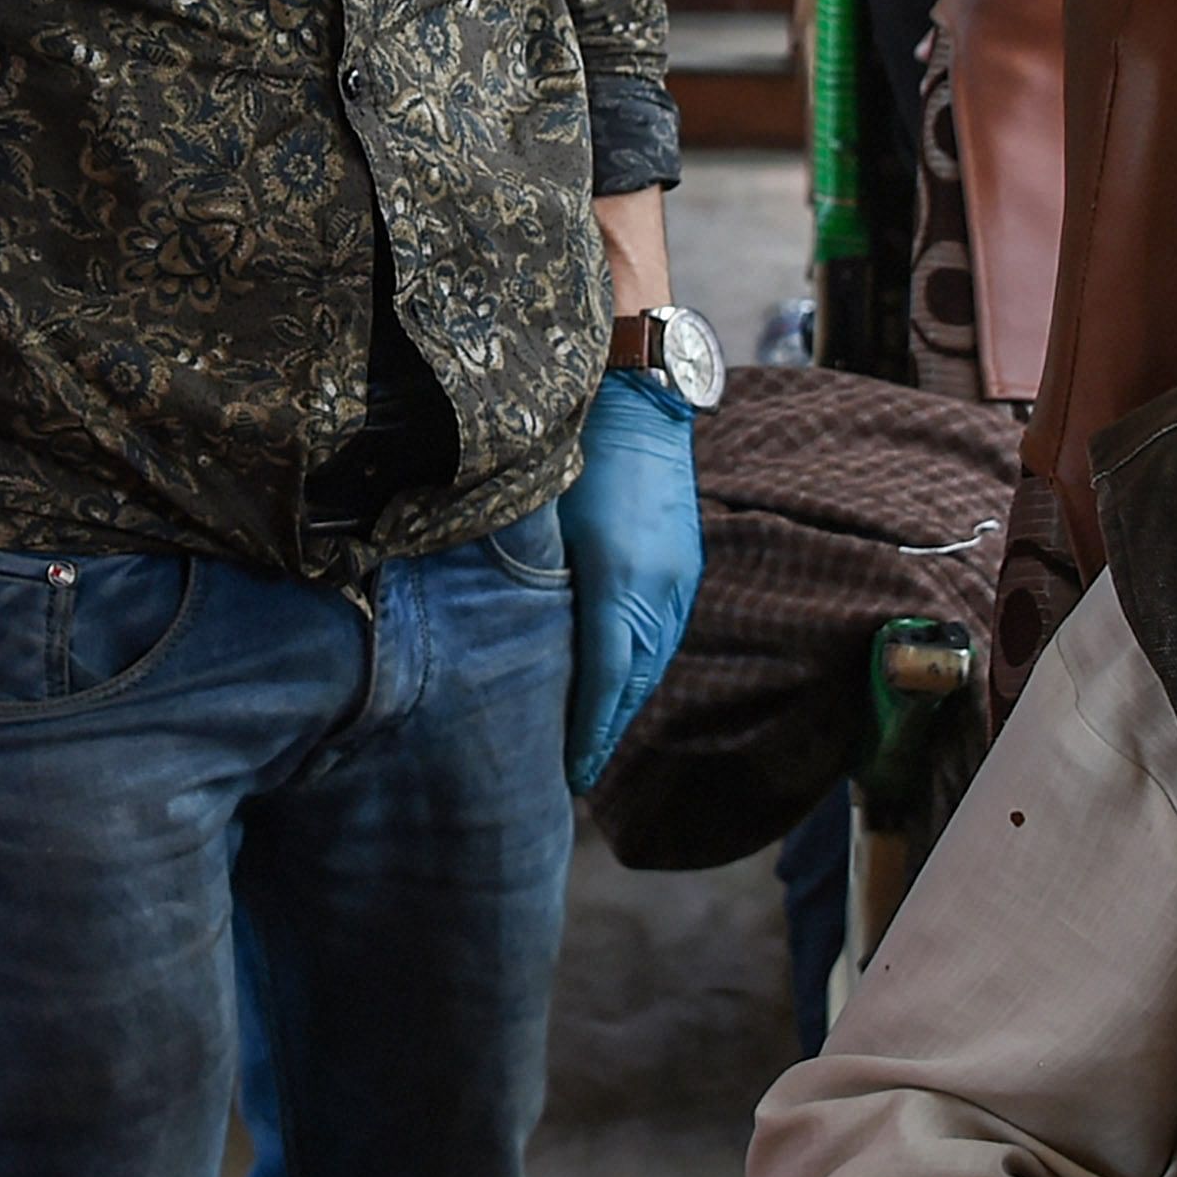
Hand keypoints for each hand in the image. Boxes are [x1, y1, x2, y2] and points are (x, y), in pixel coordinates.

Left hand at [563, 371, 703, 794]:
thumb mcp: (538, 519)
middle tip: (575, 771)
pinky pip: (663, 634)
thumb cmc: (571, 454)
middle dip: (606, 731)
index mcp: (617, 582)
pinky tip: (617, 679)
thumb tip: (491, 632)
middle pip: (634, 683)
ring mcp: (678, 579)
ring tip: (592, 735)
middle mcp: (658, 590)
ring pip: (653, 661)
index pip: (605, 681)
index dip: (588, 733)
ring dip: (624, 702)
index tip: (572, 775)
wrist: (639, 402)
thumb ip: (524, 581)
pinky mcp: (686, 566)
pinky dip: (640, 665)